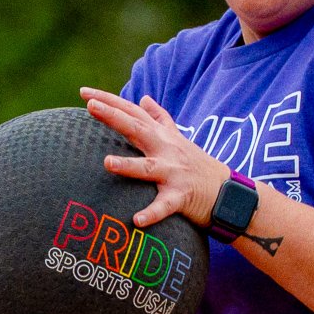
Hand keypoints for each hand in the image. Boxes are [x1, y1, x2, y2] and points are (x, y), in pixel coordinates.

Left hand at [80, 88, 227, 229]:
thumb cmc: (197, 165)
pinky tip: (137, 221)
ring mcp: (174, 173)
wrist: (228, 192)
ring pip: (147, 168)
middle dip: (114, 117)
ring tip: (107, 163)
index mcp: (162, 136)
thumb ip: (159, 118)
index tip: (85, 93)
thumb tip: (143, 98)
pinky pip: (164, 206)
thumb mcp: (178, 138)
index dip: (110, 101)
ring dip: (128, 166)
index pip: (132, 112)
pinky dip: (152, 213)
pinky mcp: (181, 197)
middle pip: (137, 129)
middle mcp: (166, 150)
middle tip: (91, 107)